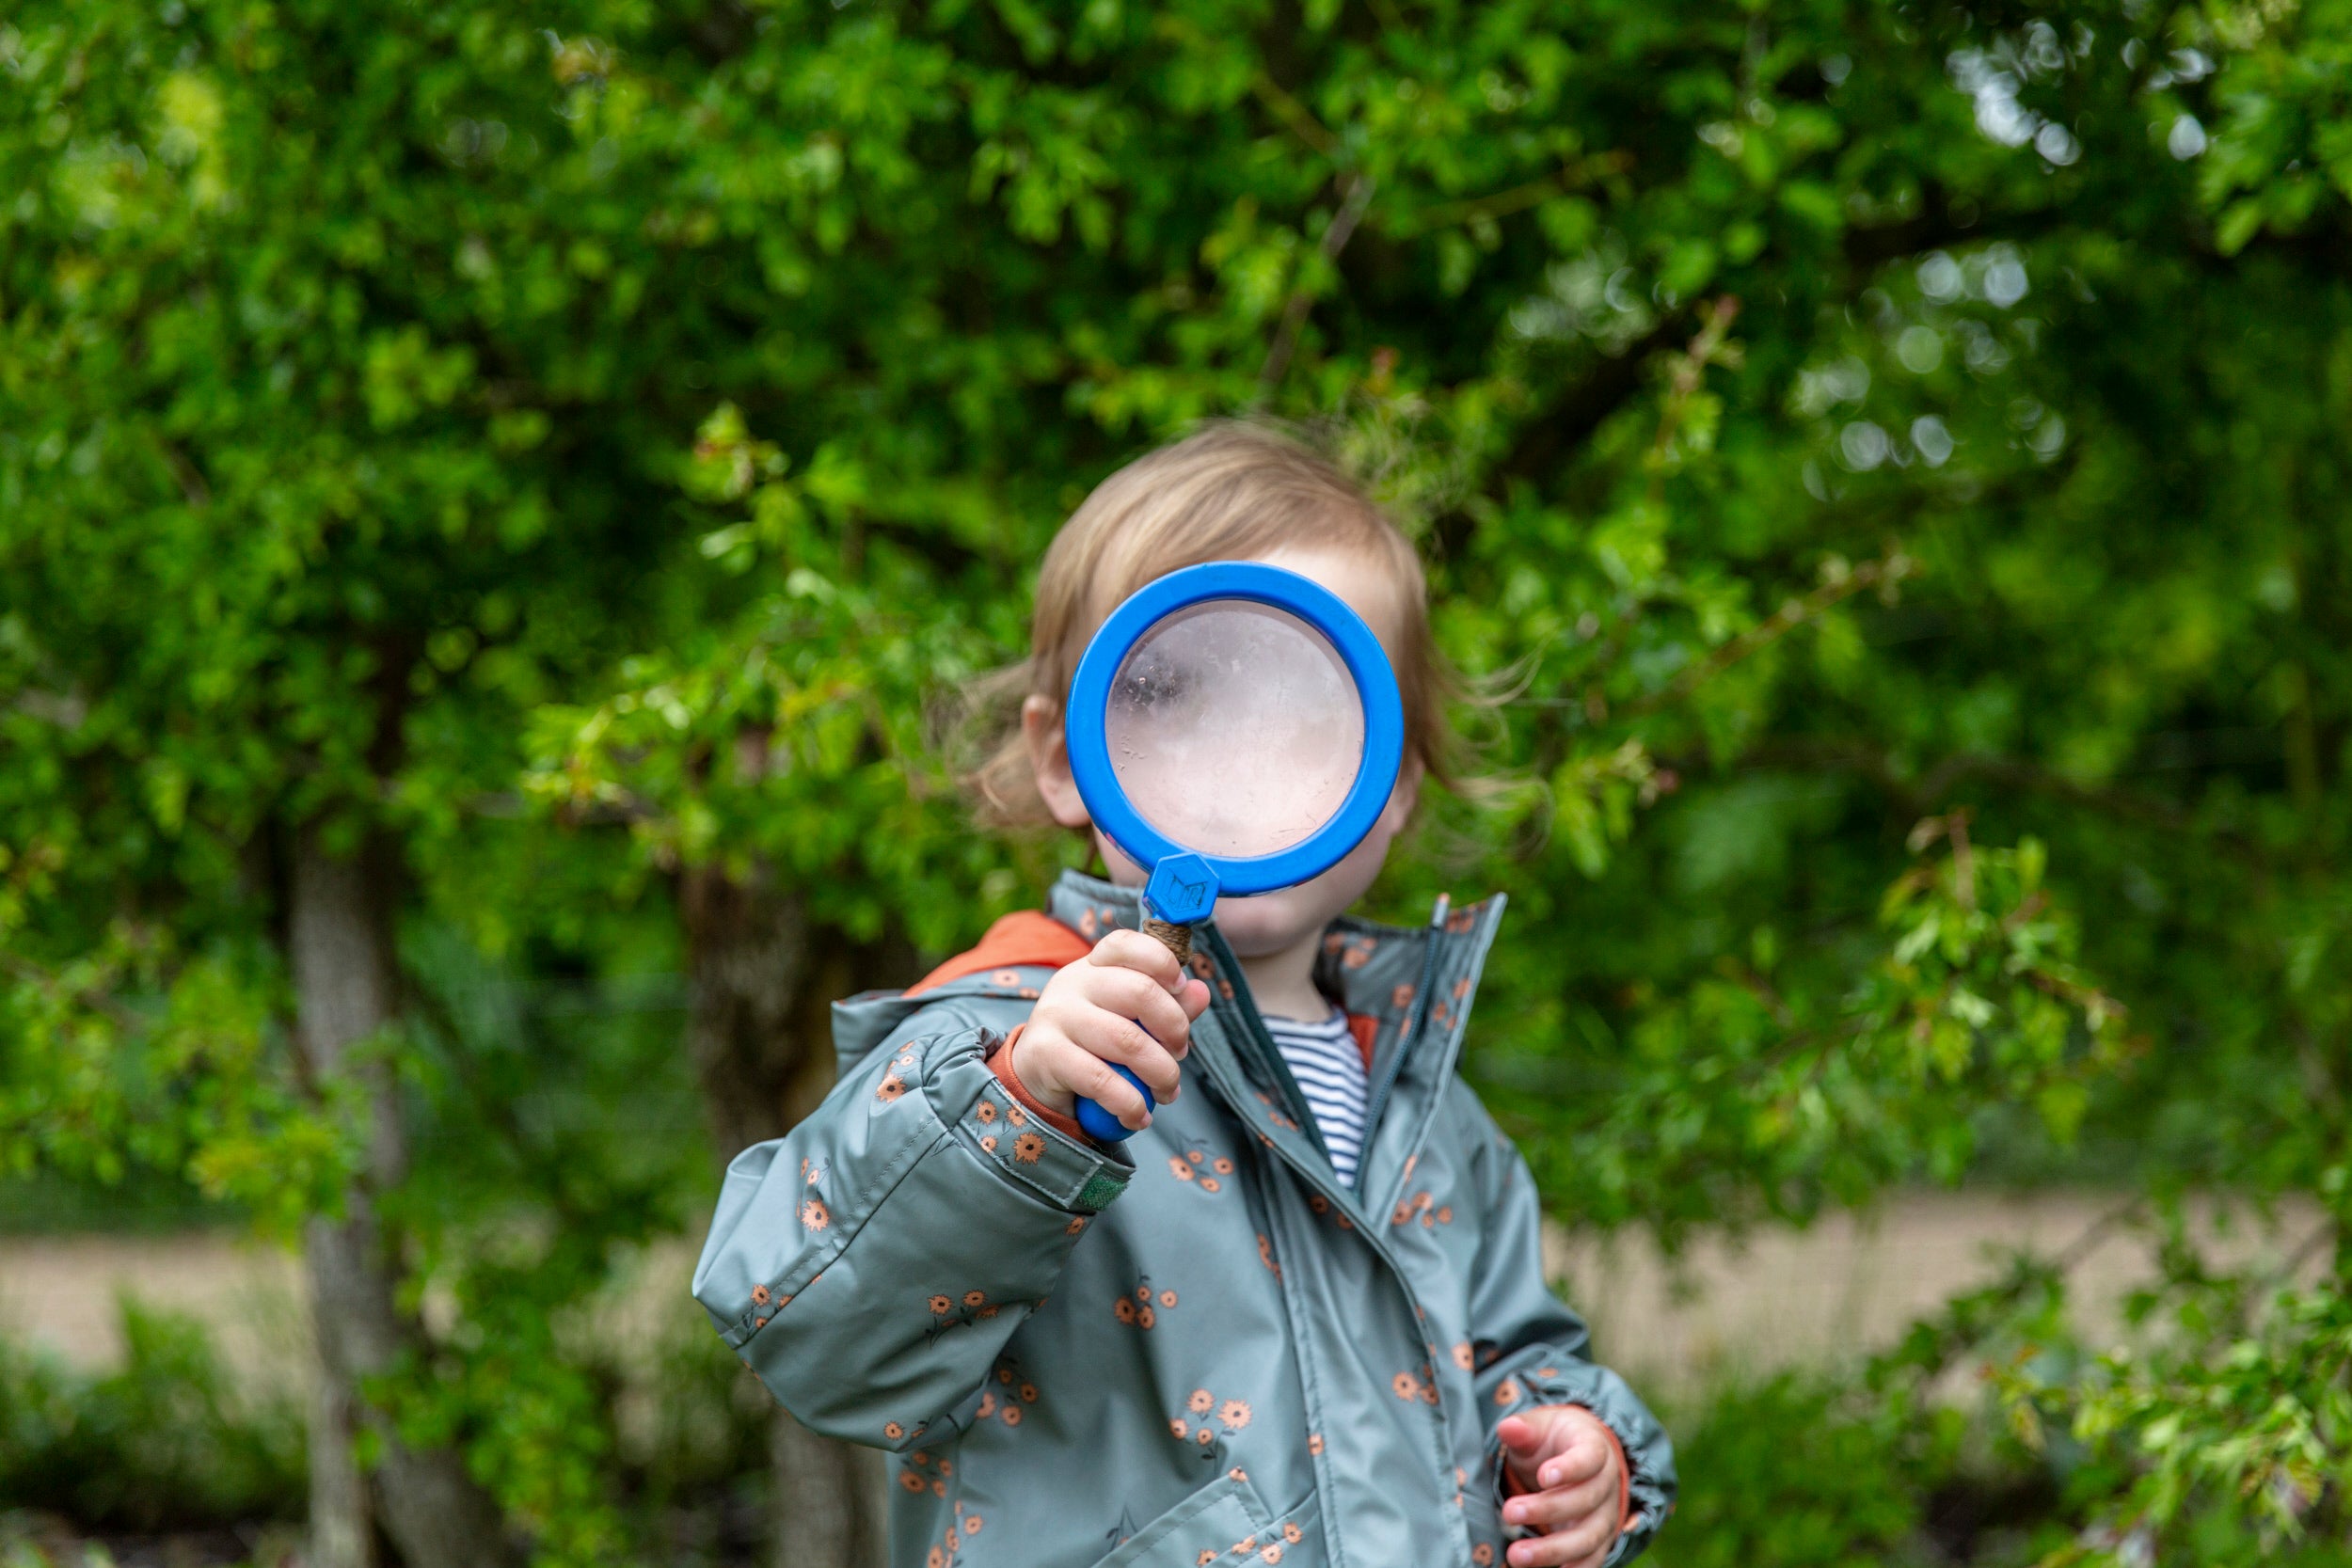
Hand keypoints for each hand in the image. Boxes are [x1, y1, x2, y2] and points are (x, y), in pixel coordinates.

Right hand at [1009, 929, 1210, 1129]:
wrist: (1033, 1075)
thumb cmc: (1091, 1042)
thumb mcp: (1127, 1019)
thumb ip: (1166, 1006)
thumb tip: (1201, 992)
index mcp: (1095, 966)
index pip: (1127, 944)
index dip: (1162, 961)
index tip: (1180, 986)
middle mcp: (1073, 983)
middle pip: (1140, 992)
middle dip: (1175, 1028)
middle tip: (1180, 1054)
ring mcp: (1056, 1015)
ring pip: (1127, 1041)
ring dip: (1161, 1074)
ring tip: (1167, 1093)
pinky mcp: (1047, 1054)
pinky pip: (1101, 1079)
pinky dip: (1130, 1103)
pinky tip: (1139, 1115)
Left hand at [1496, 1406, 1625, 1567]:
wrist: (1577, 1454)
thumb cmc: (1553, 1440)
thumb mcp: (1540, 1427)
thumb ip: (1524, 1429)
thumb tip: (1507, 1427)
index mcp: (1594, 1447)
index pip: (1589, 1458)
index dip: (1570, 1468)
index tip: (1543, 1476)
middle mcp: (1606, 1483)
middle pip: (1585, 1500)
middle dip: (1547, 1510)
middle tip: (1510, 1512)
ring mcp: (1605, 1514)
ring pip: (1589, 1536)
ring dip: (1554, 1549)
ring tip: (1517, 1555)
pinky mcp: (1599, 1539)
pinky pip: (1593, 1558)